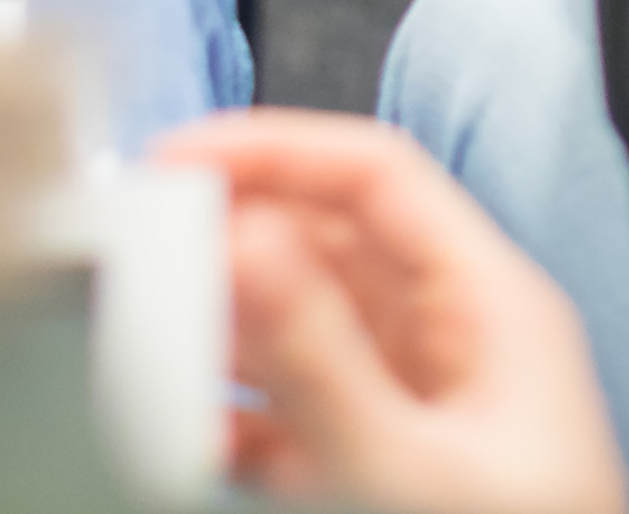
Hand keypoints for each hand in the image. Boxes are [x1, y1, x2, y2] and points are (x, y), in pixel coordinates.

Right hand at [154, 112, 628, 513]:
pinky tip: (182, 433)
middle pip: (330, 246)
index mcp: (493, 306)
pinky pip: (297, 420)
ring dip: (225, 331)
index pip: (377, 178)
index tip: (173, 160)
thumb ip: (320, 361)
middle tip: (135, 250)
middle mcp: (458, 343)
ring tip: (140, 335)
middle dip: (232, 240)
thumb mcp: (409, 474)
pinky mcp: (386, 479)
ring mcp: (422, 411)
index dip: (275, 149)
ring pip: (304, 333)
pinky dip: (236, 419)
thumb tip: (242, 236)